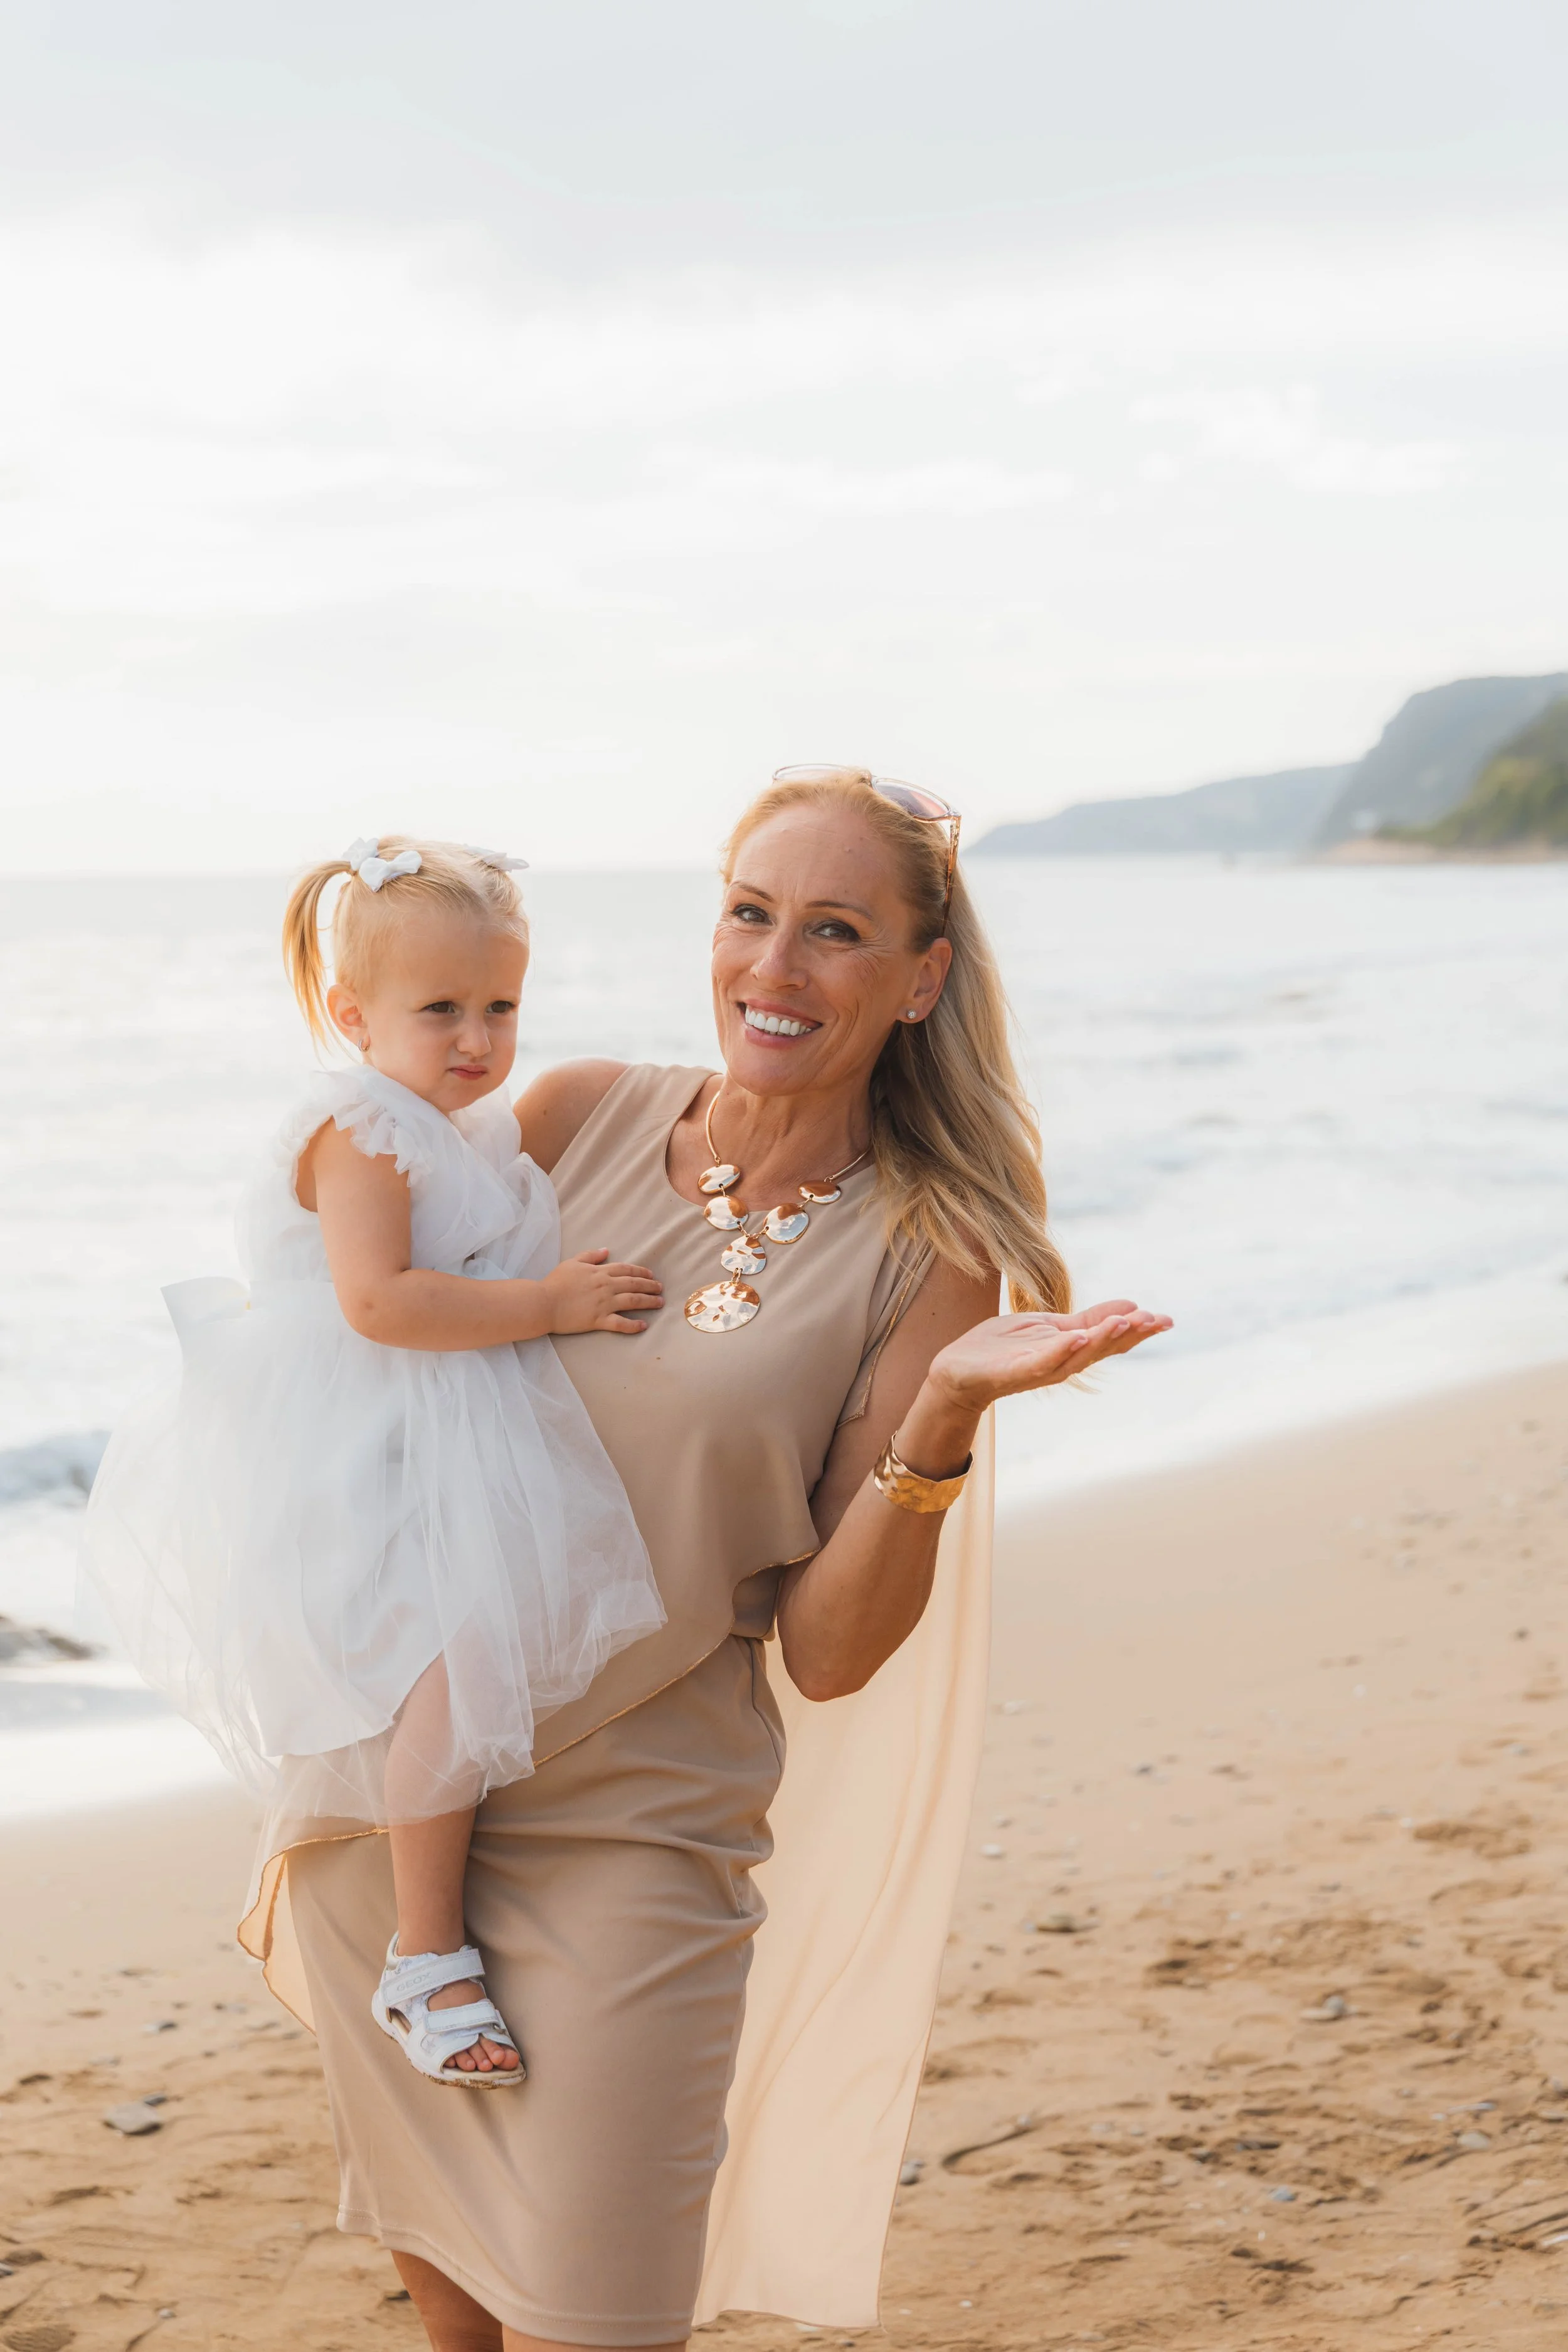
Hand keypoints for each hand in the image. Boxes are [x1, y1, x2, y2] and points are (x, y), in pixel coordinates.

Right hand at [543, 1249, 663, 1335]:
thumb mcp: (572, 1263)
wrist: (543, 1303)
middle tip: (661, 1289)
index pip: (626, 1269)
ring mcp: (604, 1304)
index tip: (651, 1275)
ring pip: (633, 1301)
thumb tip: (606, 1250)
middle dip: (650, 1285)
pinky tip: (644, 1325)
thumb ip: (590, 1255)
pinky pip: (621, 1323)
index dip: (641, 1272)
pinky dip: (634, 1325)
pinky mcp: (599, 1320)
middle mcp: (606, 1286)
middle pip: (634, 1284)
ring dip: (648, 1301)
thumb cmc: (555, 1282)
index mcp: (599, 1272)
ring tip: (659, 1303)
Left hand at [927, 1298, 1171, 1412]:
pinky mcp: (1014, 1373)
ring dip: (1100, 1340)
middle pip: (1102, 1348)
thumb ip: (1088, 1319)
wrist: (958, 1370)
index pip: (1110, 1338)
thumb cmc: (1004, 1347)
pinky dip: (1059, 1351)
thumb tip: (1129, 1306)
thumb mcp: (1051, 1326)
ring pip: (1077, 1356)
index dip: (1138, 1330)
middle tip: (1155, 1320)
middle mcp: (1062, 1362)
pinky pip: (1040, 1362)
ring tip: (1122, 1323)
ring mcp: (1039, 1369)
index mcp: (1071, 1349)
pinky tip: (1075, 1338)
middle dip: (1129, 1334)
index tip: (1165, 1319)